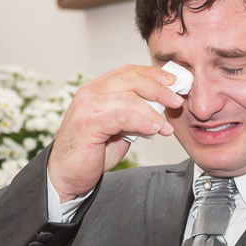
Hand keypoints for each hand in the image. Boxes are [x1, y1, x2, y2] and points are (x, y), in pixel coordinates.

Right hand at [47, 64, 183, 198]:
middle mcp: (90, 93)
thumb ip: (135, 114)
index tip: (174, 82)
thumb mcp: (119, 127)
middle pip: (131, 80)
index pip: (128, 71)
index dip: (153, 74)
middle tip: (177, 101)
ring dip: (153, 112)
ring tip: (166, 126)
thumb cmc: (93, 151)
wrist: (68, 174)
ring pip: (129, 98)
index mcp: (96, 89)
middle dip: (159, 89)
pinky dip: (142, 122)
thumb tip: (162, 107)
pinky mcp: (88, 124)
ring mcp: (87, 107)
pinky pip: (122, 116)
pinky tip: (154, 130)